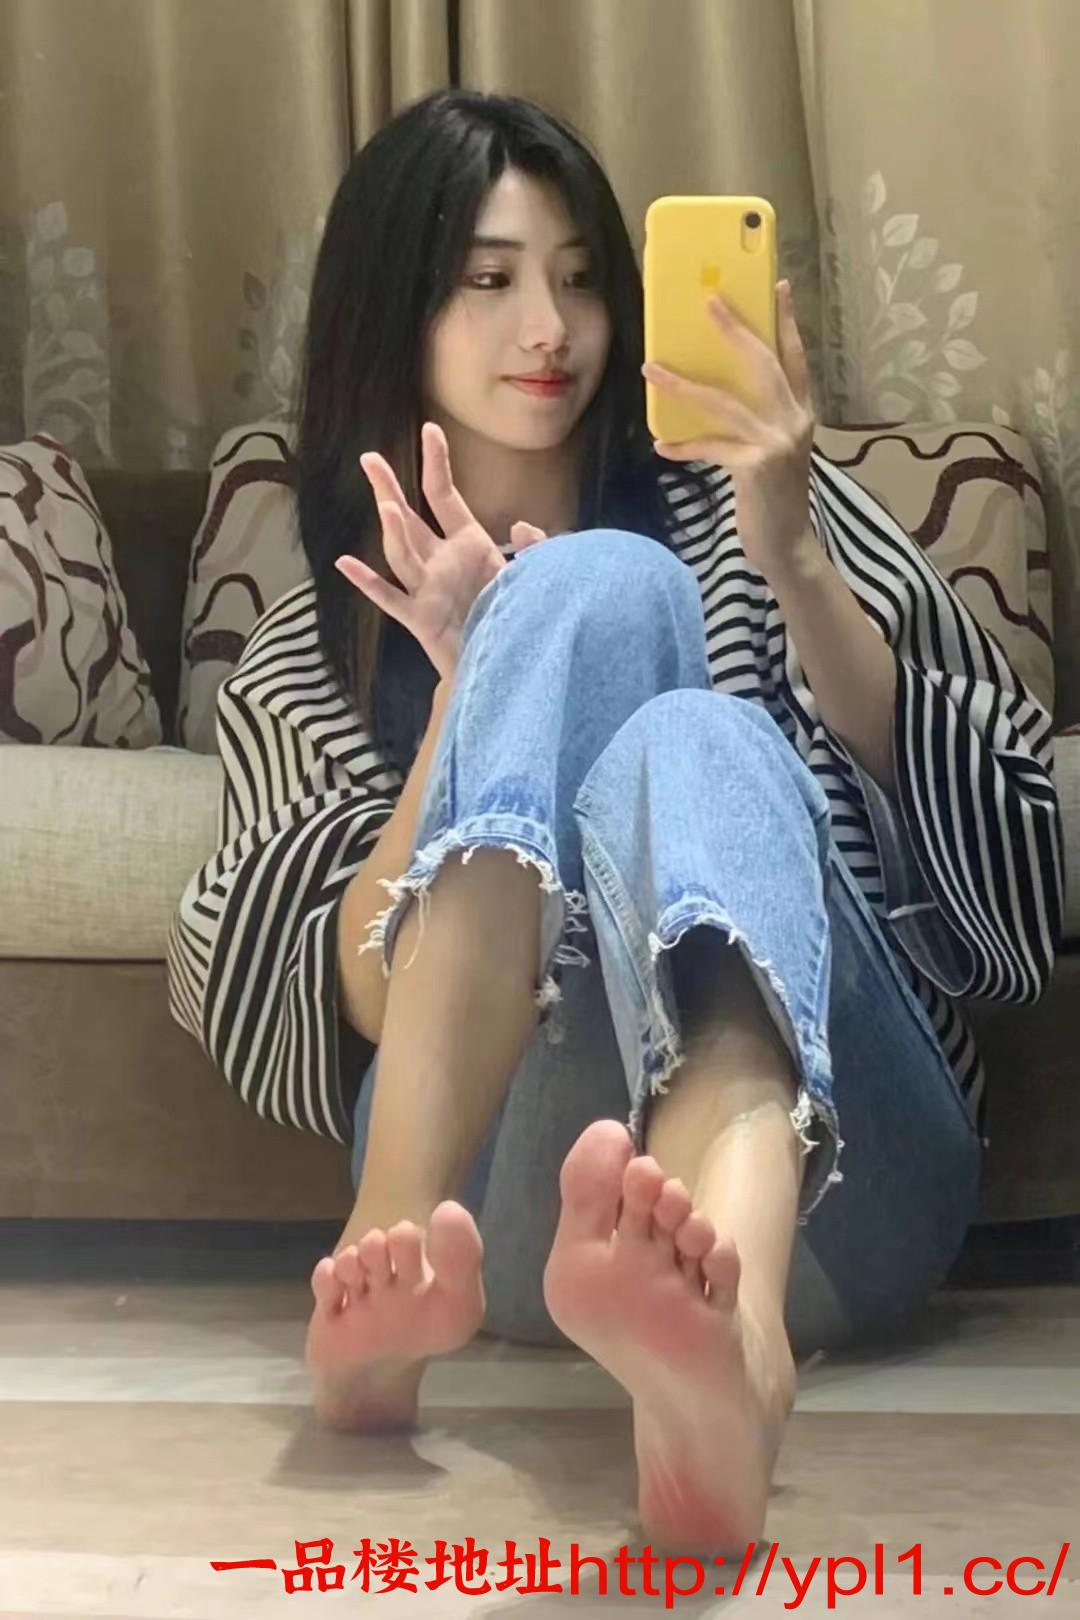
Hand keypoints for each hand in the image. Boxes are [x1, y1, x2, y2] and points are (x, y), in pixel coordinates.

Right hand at [335, 421, 546, 680]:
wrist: (504, 660)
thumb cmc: (514, 615)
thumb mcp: (535, 575)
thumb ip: (535, 548)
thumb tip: (519, 526)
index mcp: (467, 544)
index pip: (444, 495)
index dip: (436, 463)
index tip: (430, 430)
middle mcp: (440, 561)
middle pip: (410, 518)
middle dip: (389, 488)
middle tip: (369, 459)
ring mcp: (427, 589)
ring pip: (401, 554)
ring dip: (393, 530)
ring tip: (386, 505)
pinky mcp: (421, 619)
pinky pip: (391, 598)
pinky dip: (367, 583)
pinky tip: (345, 563)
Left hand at [642, 280, 816, 581]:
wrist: (787, 545)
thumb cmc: (773, 497)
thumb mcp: (775, 451)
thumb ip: (760, 420)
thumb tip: (715, 390)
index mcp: (801, 412)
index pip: (795, 358)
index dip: (786, 322)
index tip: (777, 286)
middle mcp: (794, 421)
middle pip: (763, 363)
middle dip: (735, 330)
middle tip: (709, 301)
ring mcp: (777, 443)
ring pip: (725, 402)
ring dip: (683, 385)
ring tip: (651, 369)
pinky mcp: (756, 466)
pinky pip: (711, 446)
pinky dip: (684, 446)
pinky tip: (662, 444)